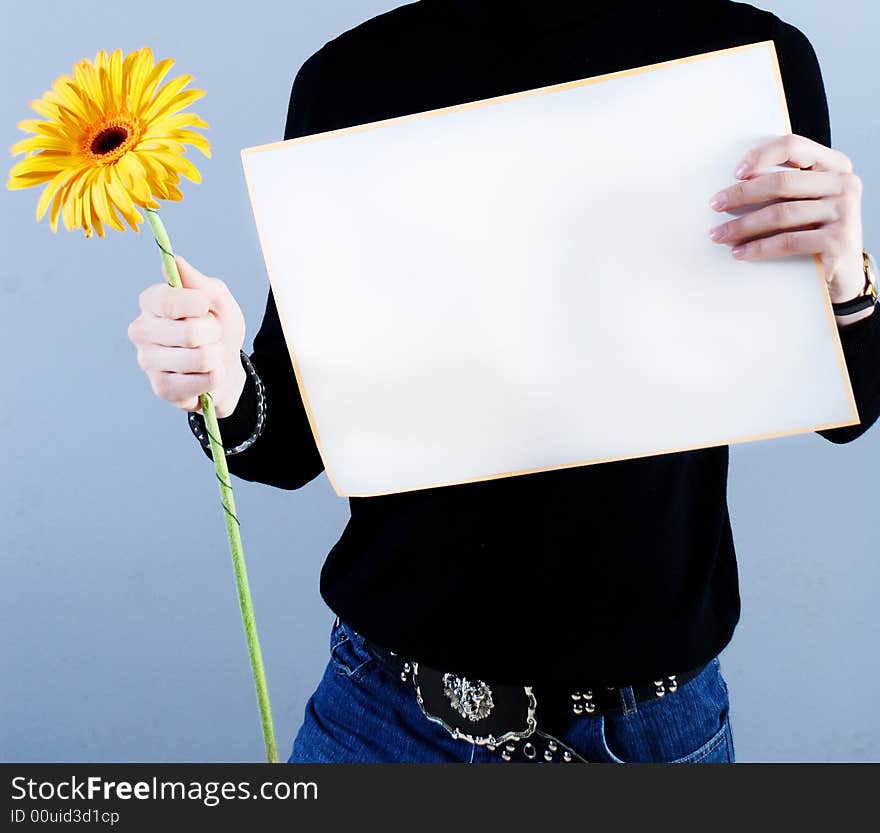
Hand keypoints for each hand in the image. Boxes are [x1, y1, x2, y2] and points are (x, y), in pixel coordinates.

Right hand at [127, 255, 246, 416]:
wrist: (226, 366)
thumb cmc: (218, 329)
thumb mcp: (218, 300)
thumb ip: (200, 283)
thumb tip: (173, 261)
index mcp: (152, 302)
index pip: (168, 301)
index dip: (198, 305)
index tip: (206, 307)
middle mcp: (141, 330)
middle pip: (189, 333)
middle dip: (214, 334)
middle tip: (211, 335)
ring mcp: (148, 361)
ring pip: (199, 359)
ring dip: (216, 357)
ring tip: (209, 355)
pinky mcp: (161, 388)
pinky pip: (201, 382)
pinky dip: (214, 377)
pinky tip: (205, 375)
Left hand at [708, 133, 865, 303]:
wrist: (844, 271)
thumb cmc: (816, 231)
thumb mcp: (806, 201)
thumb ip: (784, 186)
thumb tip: (735, 182)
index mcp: (834, 165)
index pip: (793, 147)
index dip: (761, 156)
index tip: (735, 173)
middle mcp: (844, 183)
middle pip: (782, 182)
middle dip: (742, 194)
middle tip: (715, 205)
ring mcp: (844, 211)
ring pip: (781, 214)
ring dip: (743, 225)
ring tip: (719, 235)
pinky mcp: (838, 240)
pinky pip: (788, 241)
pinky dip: (759, 248)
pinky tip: (739, 253)